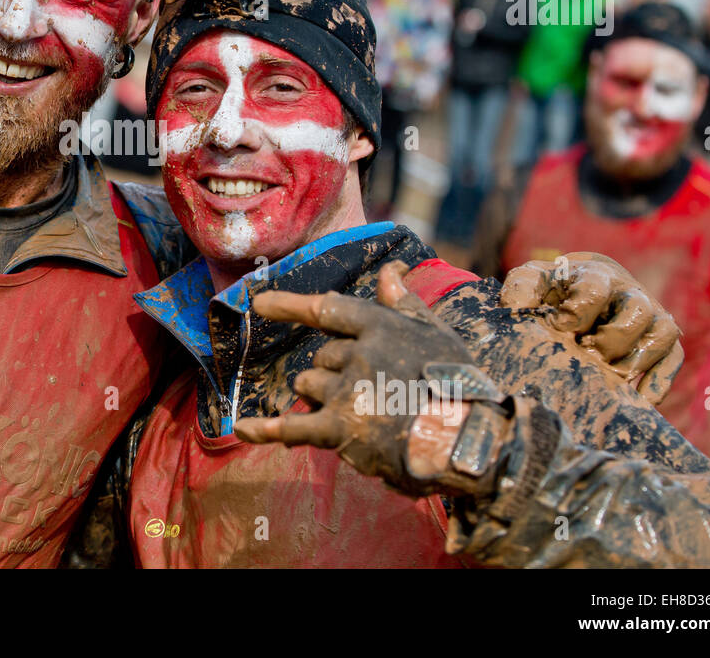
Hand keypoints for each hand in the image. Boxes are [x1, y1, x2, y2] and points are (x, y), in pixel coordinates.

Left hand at [235, 262, 496, 496]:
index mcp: (380, 326)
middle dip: (335, 373)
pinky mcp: (339, 430)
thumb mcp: (436, 334)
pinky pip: (292, 427)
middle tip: (374, 392)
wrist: (466, 440)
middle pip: (321, 358)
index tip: (259, 303)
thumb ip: (406, 304)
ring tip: (363, 414)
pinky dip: (266, 429)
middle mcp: (357, 354)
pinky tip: (243, 428)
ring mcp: (345, 392)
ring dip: (322, 398)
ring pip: (308, 387)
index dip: (290, 305)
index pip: (327, 309)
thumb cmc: (458, 384)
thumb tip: (390, 270)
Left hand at [501, 251, 681, 404]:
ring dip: (634, 361)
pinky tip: (639, 402)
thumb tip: (512, 310)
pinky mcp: (663, 340)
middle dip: (609, 339)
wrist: (579, 287)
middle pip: (636, 311)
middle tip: (584, 356)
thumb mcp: (531, 281)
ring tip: (607, 379)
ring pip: (661, 334)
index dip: (577, 312)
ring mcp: (651, 315)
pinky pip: (673, 360)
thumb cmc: (551, 288)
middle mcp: (629, 292)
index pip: (596, 289)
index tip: (559, 330)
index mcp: (595, 275)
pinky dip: (659, 382)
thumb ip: (520, 290)